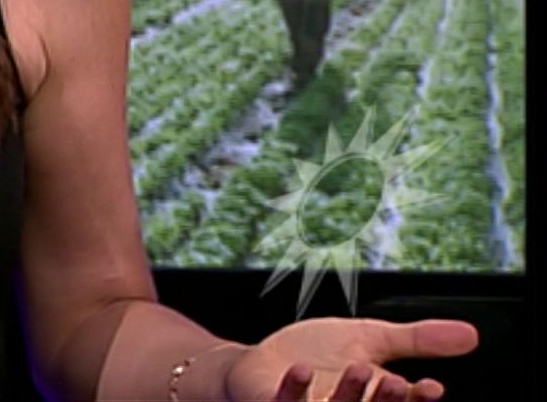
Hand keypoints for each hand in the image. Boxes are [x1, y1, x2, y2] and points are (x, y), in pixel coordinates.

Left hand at [223, 317, 477, 400]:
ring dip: (350, 395)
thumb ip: (416, 340)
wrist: (259, 361)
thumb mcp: (370, 339)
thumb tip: (471, 334)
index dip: (417, 401)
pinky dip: (295, 390)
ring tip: (362, 368)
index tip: (432, 387)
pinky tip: (302, 369)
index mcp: (370, 401)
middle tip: (396, 382)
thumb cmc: (314, 354)